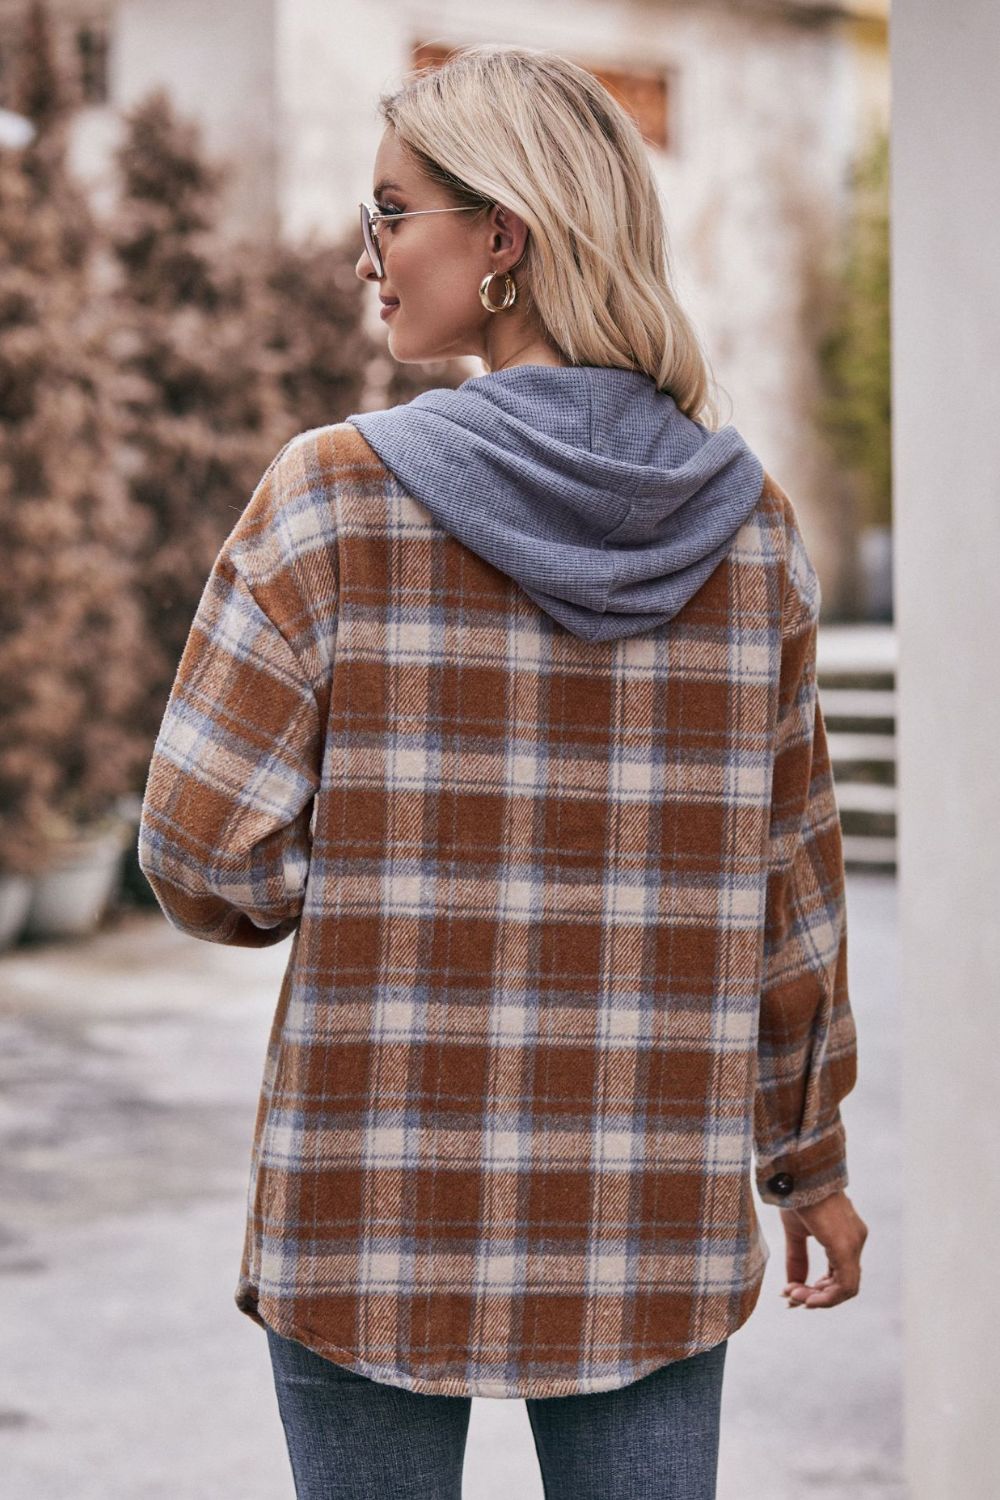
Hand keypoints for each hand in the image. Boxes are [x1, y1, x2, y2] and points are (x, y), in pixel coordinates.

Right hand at [779, 1188, 867, 1308]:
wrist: (797, 1171)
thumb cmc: (796, 1194)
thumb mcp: (796, 1232)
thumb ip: (798, 1259)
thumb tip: (793, 1287)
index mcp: (846, 1236)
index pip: (838, 1275)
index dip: (817, 1290)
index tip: (791, 1293)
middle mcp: (856, 1241)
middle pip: (842, 1285)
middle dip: (815, 1296)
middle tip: (790, 1298)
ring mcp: (854, 1243)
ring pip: (846, 1289)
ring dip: (818, 1299)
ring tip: (792, 1296)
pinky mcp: (846, 1246)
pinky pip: (845, 1285)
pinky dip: (825, 1297)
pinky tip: (803, 1297)